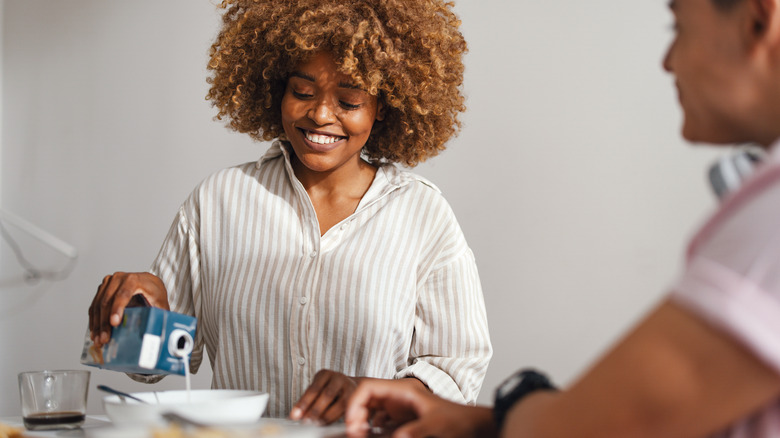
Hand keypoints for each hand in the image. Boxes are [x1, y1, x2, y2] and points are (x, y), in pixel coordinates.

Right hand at [88, 272, 168, 347]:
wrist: (148, 282)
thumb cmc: (155, 293)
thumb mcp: (161, 302)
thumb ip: (159, 314)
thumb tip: (157, 331)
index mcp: (135, 279)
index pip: (123, 294)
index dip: (117, 309)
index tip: (114, 323)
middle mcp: (119, 278)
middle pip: (107, 301)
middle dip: (105, 322)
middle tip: (105, 339)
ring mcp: (108, 283)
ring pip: (98, 305)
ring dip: (97, 324)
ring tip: (99, 340)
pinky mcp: (102, 289)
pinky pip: (94, 306)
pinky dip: (94, 321)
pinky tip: (95, 333)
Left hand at [290, 369, 359, 424]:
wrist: (349, 386)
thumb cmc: (328, 389)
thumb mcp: (317, 390)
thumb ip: (307, 400)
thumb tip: (295, 415)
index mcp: (325, 374)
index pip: (313, 389)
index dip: (304, 403)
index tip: (295, 415)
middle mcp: (338, 377)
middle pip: (327, 395)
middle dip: (316, 410)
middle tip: (306, 421)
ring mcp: (349, 387)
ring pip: (340, 403)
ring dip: (327, 416)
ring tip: (317, 424)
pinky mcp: (356, 398)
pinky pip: (347, 409)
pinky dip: (336, 418)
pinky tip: (328, 423)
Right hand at [345, 379, 496, 437]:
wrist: (472, 423)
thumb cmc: (457, 418)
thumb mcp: (435, 424)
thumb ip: (415, 431)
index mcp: (403, 390)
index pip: (368, 387)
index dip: (354, 402)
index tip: (351, 422)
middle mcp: (397, 396)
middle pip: (365, 399)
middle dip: (355, 415)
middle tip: (355, 434)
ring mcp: (398, 407)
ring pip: (370, 411)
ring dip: (362, 423)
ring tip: (360, 436)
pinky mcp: (401, 419)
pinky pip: (379, 422)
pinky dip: (372, 430)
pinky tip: (371, 437)